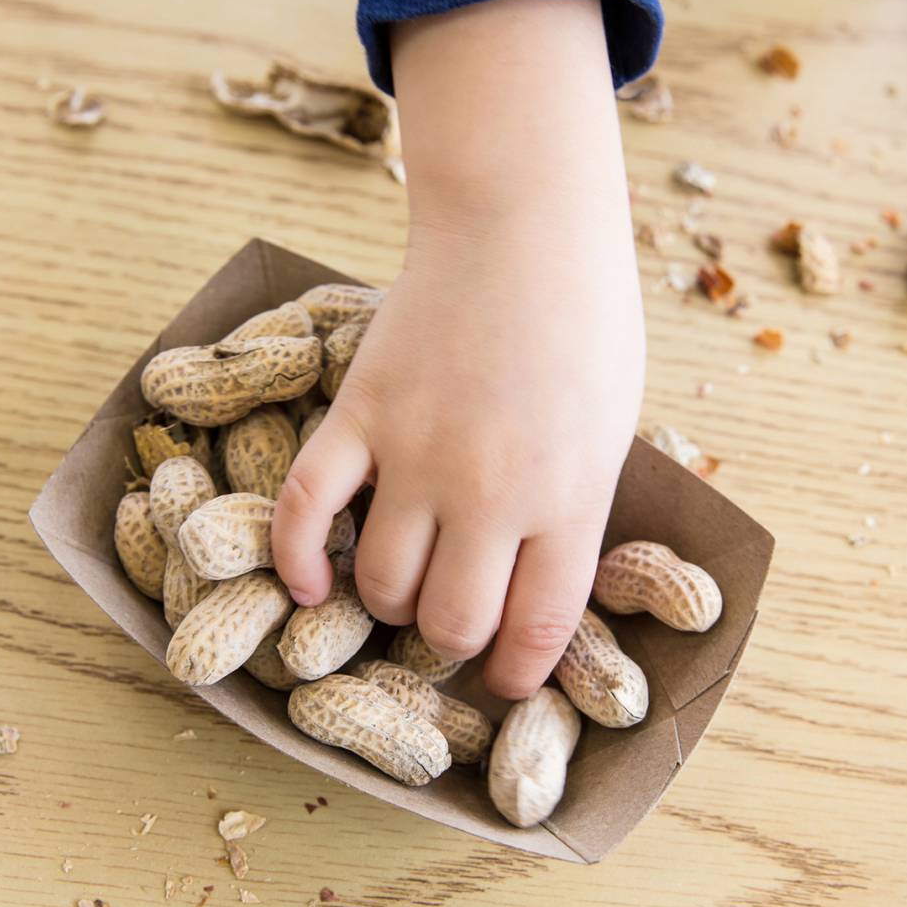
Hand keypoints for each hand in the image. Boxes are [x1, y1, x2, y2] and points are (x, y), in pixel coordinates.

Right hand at [269, 0, 644, 698]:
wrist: (522, 225)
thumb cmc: (584, 322)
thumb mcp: (611, 428)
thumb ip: (573, 510)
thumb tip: (539, 587)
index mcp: (568, 496)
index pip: (537, 627)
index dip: (515, 672)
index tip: (503, 681)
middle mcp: (491, 490)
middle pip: (451, 621)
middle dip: (450, 641)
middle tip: (450, 624)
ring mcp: (417, 451)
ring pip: (381, 582)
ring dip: (387, 602)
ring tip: (399, 585)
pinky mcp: (359, 413)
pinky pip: (304, 508)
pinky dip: (295, 558)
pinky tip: (305, 583)